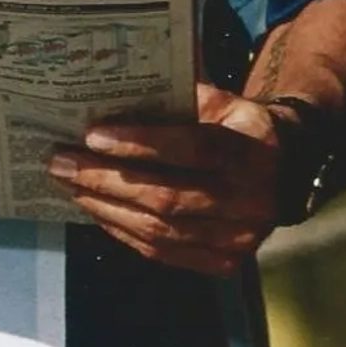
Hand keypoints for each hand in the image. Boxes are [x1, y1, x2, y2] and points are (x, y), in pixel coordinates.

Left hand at [44, 85, 284, 274]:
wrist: (283, 170)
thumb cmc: (234, 127)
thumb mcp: (218, 100)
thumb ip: (176, 93)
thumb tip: (113, 85)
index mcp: (253, 149)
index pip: (193, 148)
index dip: (140, 142)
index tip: (92, 135)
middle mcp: (252, 199)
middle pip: (168, 195)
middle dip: (106, 179)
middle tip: (62, 162)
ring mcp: (240, 237)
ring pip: (160, 229)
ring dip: (106, 206)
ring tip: (70, 184)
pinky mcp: (224, 261)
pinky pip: (163, 252)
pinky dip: (123, 231)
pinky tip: (96, 209)